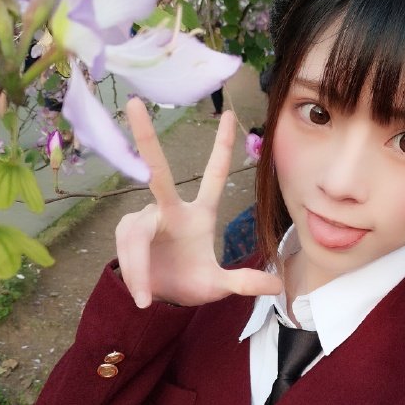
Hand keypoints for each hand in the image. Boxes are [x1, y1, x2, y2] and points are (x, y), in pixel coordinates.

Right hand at [115, 98, 282, 307]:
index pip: (213, 175)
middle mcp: (169, 209)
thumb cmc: (189, 282)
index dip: (221, 146)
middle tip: (135, 104)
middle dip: (145, 138)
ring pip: (138, 236)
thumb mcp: (217, 286)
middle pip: (157, 172)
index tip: (228, 115)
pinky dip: (136, 276)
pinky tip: (142, 296)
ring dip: (141, 267)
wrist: (158, 300)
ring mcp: (144, 218)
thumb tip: (278, 286)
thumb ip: (244, 283)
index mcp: (198, 214)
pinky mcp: (126, 232)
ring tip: (146, 297)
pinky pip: (129, 251)